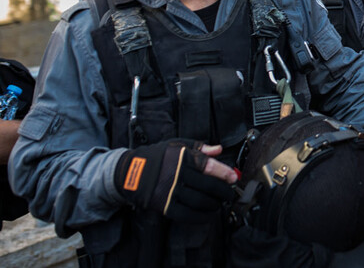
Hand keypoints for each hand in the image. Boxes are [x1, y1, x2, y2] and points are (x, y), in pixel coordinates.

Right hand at [114, 139, 236, 221]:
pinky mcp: (164, 206)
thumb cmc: (156, 157)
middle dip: (223, 191)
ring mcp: (170, 192)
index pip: (208, 166)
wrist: (129, 172)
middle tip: (229, 194)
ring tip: (219, 203)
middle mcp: (177, 175)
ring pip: (199, 201)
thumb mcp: (176, 145)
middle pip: (207, 186)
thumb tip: (218, 149)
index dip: (223, 173)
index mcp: (182, 158)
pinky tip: (208, 215)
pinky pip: (187, 214)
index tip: (234, 178)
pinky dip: (201, 217)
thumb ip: (199, 147)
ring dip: (214, 204)